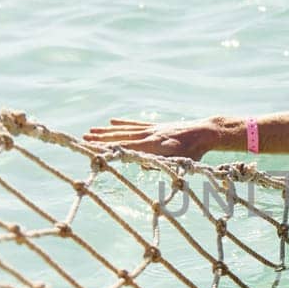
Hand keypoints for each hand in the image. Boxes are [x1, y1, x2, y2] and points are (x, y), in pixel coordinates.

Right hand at [82, 118, 222, 159]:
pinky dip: (123, 123)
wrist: (205, 132)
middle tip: (83, 138)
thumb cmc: (194, 152)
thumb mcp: (180, 163)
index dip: (110, 147)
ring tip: (91, 130)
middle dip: (102, 139)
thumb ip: (162, 165)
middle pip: (121, 137)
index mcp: (154, 145)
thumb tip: (141, 165)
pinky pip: (136, 124)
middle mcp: (150, 135)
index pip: (127, 147)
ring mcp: (152, 129)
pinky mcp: (156, 126)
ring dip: (107, 131)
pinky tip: (112, 121)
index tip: (94, 147)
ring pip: (125, 129)